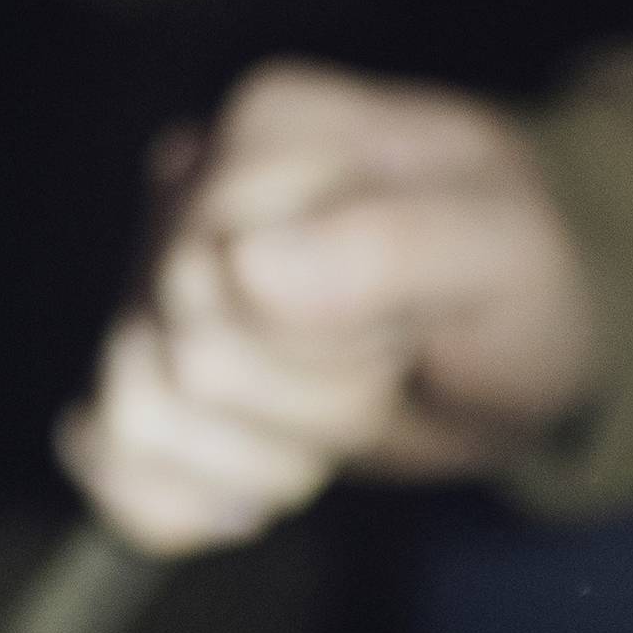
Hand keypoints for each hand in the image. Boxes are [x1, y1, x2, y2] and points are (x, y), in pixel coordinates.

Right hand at [59, 63, 599, 553]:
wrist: (526, 338)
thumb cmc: (521, 278)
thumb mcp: (500, 253)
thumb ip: (387, 247)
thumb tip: (243, 268)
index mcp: (267, 133)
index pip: (222, 283)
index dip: (330, 345)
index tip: (408, 323)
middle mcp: (187, 194)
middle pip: (184, 361)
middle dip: (312, 403)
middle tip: (388, 363)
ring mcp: (149, 282)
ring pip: (138, 420)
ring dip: (263, 456)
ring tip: (343, 409)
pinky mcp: (145, 370)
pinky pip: (106, 462)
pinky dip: (186, 500)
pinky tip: (266, 482)